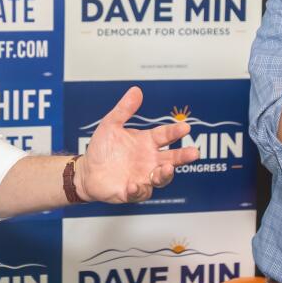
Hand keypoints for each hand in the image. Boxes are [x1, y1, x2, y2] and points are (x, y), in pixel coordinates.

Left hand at [76, 87, 197, 203]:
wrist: (87, 170)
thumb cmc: (102, 148)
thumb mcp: (111, 124)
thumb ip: (124, 109)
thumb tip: (136, 90)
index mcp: (147, 142)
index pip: (165, 135)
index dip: (175, 131)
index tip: (185, 127)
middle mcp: (149, 160)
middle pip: (172, 158)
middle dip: (184, 156)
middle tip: (194, 153)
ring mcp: (143, 176)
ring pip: (161, 178)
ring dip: (165, 174)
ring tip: (166, 168)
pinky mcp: (132, 191)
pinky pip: (139, 192)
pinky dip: (139, 189)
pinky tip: (134, 184)